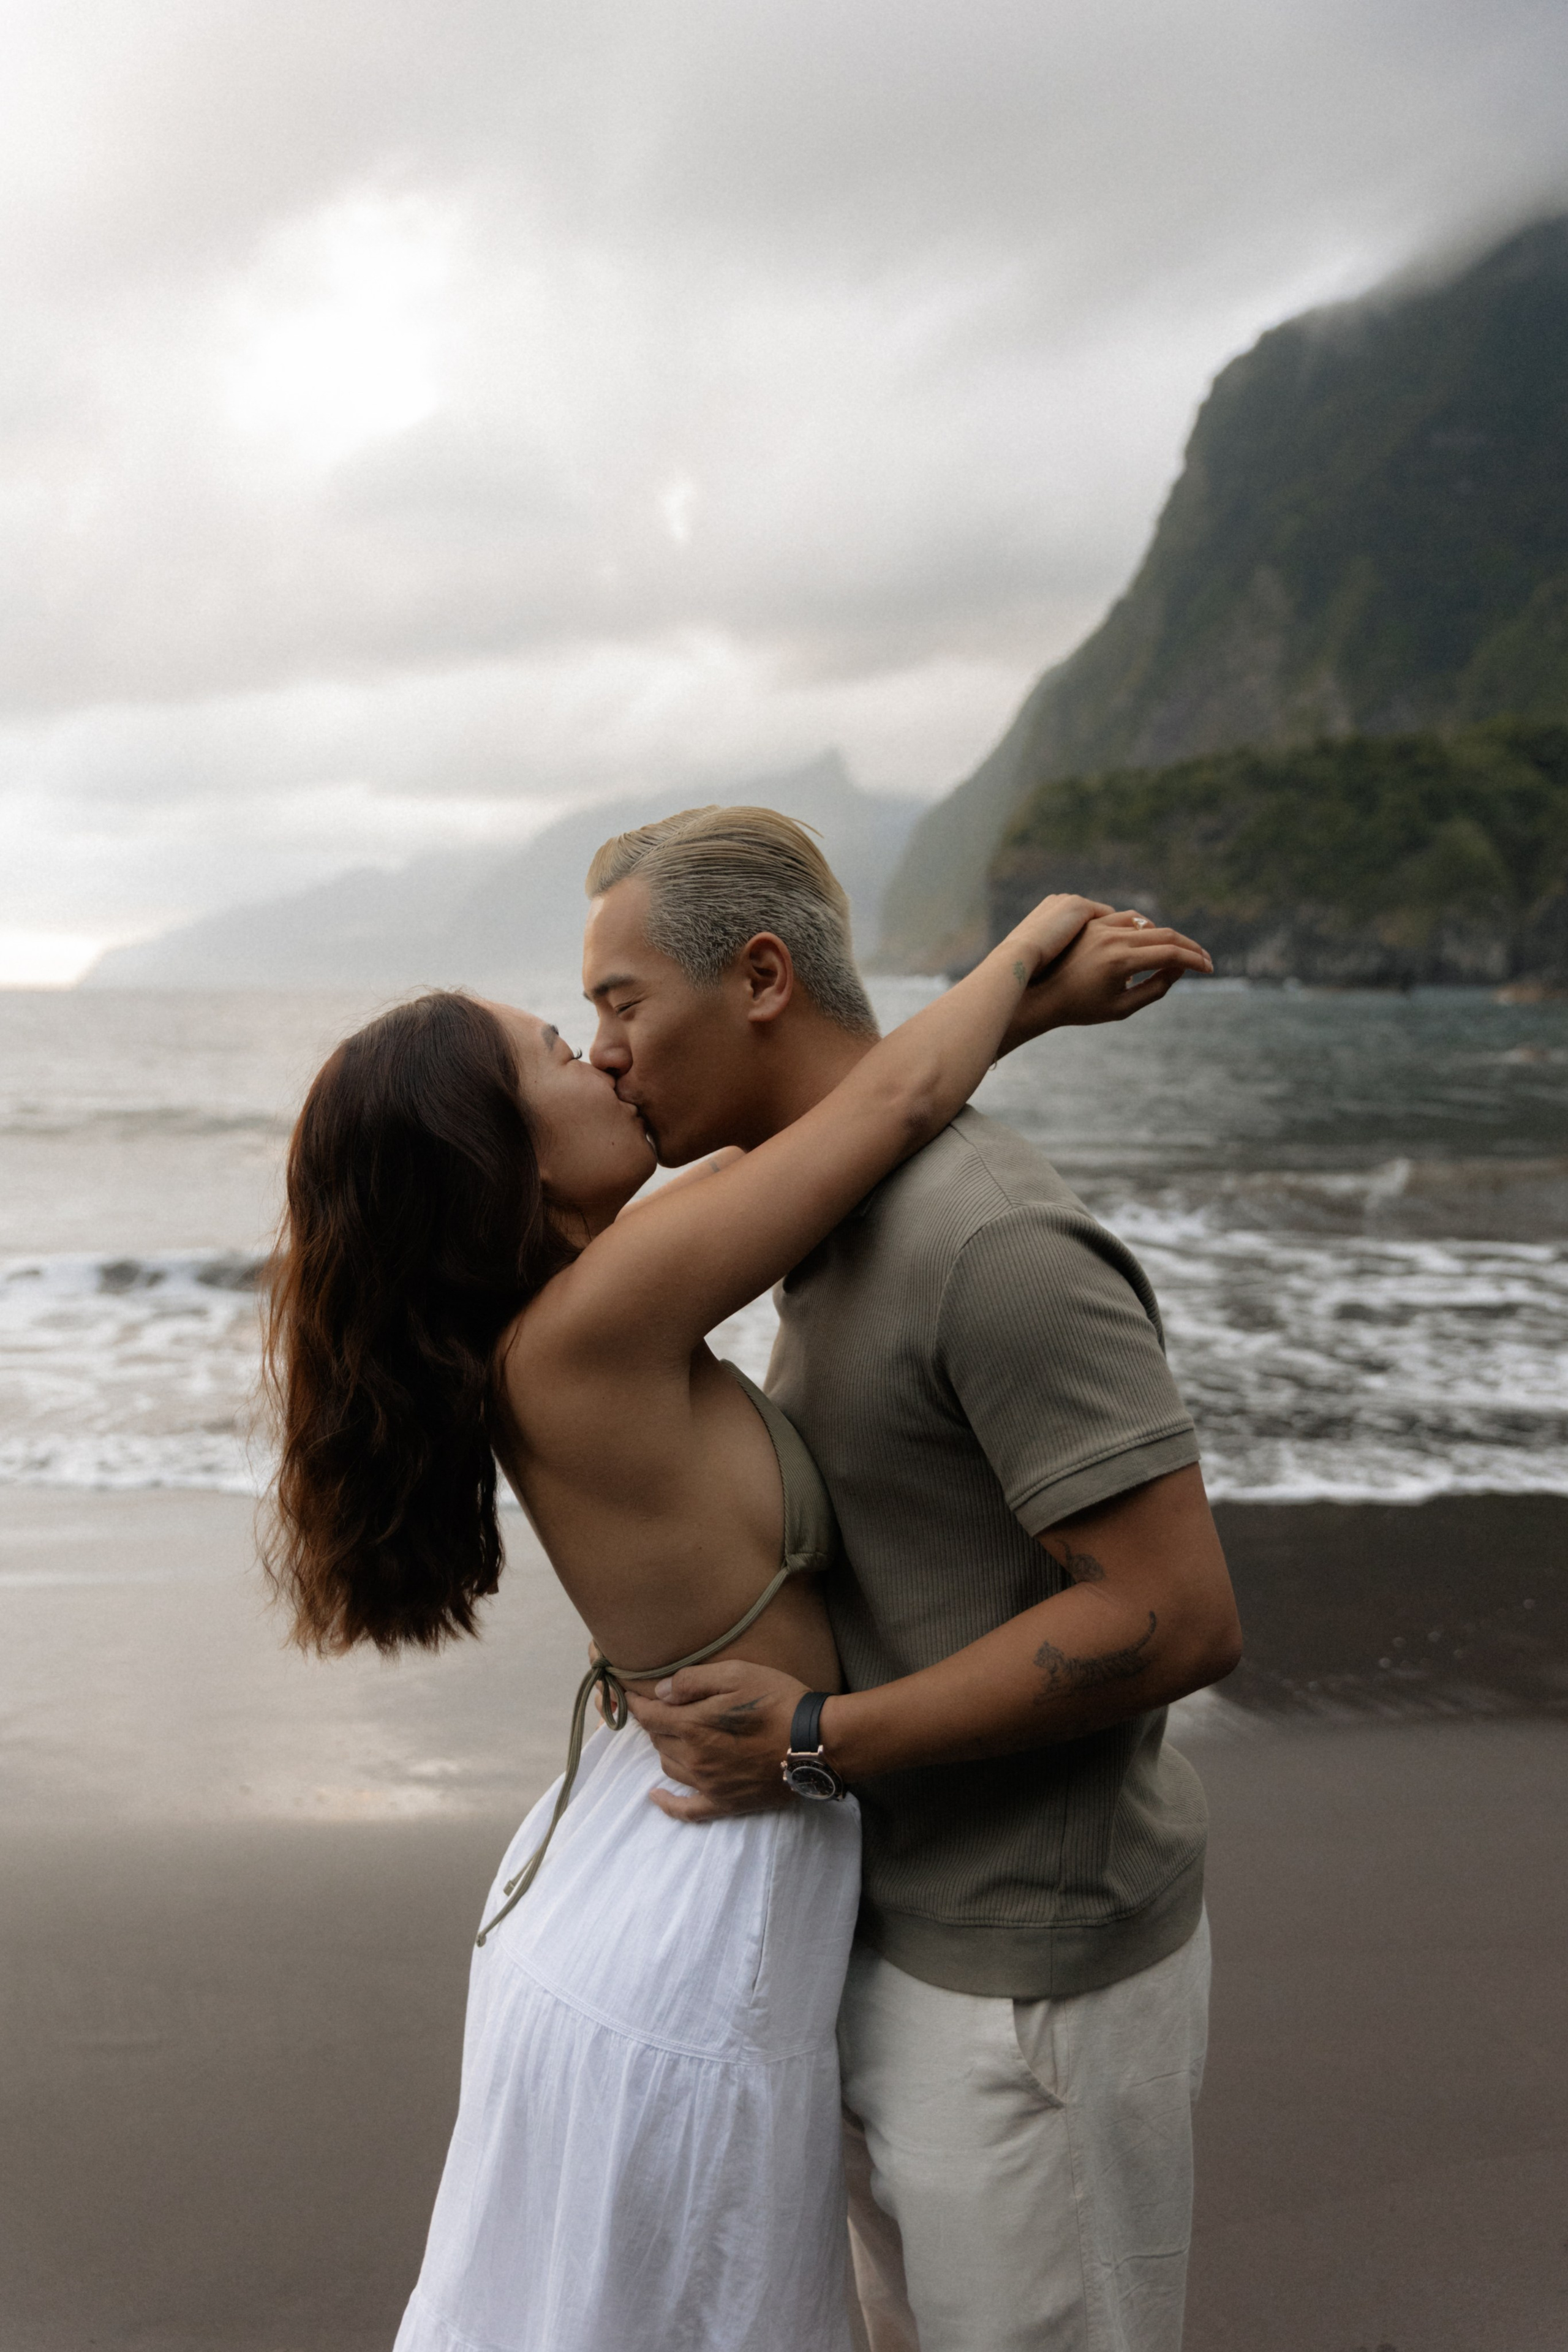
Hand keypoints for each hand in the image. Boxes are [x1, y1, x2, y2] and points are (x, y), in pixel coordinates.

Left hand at [624, 1660, 806, 1820]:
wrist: (816, 1742)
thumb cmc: (779, 1701)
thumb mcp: (737, 1674)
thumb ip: (692, 1681)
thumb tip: (659, 1692)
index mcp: (693, 1725)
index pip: (648, 1714)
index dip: (635, 1702)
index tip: (627, 1693)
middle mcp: (694, 1758)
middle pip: (657, 1739)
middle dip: (654, 1721)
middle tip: (659, 1707)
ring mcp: (708, 1784)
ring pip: (668, 1766)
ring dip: (665, 1748)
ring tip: (672, 1734)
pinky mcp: (725, 1803)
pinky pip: (687, 1810)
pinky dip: (668, 1804)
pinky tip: (656, 1796)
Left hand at [998, 910, 1210, 1054]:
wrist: (1040, 995)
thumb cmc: (1079, 1008)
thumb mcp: (1122, 1008)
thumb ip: (1155, 988)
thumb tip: (1179, 968)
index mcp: (1121, 961)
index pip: (1171, 953)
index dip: (1195, 960)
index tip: (1209, 968)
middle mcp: (1112, 938)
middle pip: (1164, 934)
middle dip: (1188, 947)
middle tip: (1202, 959)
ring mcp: (1100, 927)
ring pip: (1145, 923)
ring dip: (1166, 936)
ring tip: (1177, 952)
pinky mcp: (1090, 923)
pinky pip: (1124, 919)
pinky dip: (1141, 929)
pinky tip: (1148, 943)